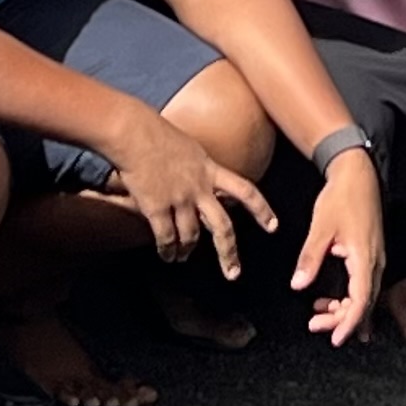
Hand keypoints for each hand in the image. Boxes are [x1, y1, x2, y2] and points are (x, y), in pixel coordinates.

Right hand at [97, 106, 272, 279]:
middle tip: (234, 274)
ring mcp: (179, 199)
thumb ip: (200, 169)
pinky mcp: (156, 207)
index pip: (245, 191)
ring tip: (182, 257)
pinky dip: (167, 250)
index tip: (273, 227)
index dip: (261, 210)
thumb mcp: (190, 148)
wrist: (132, 131)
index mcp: (210, 170)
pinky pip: (166, 238)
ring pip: (192, 236)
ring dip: (187, 251)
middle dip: (229, 253)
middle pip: (222, 227)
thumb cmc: (155, 133)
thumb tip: (204, 184)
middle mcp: (199, 187)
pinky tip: (166, 255)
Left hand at [289, 150, 387, 345]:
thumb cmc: (341, 197)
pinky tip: (327, 299)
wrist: (357, 173)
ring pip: (363, 295)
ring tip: (316, 315)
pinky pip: (362, 284)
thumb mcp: (321, 228)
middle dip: (340, 319)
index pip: (360, 300)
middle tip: (314, 325)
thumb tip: (297, 285)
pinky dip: (346, 296)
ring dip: (342, 308)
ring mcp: (375, 258)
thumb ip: (310, 258)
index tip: (334, 338)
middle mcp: (375, 262)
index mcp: (365, 257)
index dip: (348, 322)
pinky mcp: (370, 253)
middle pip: (362, 303)